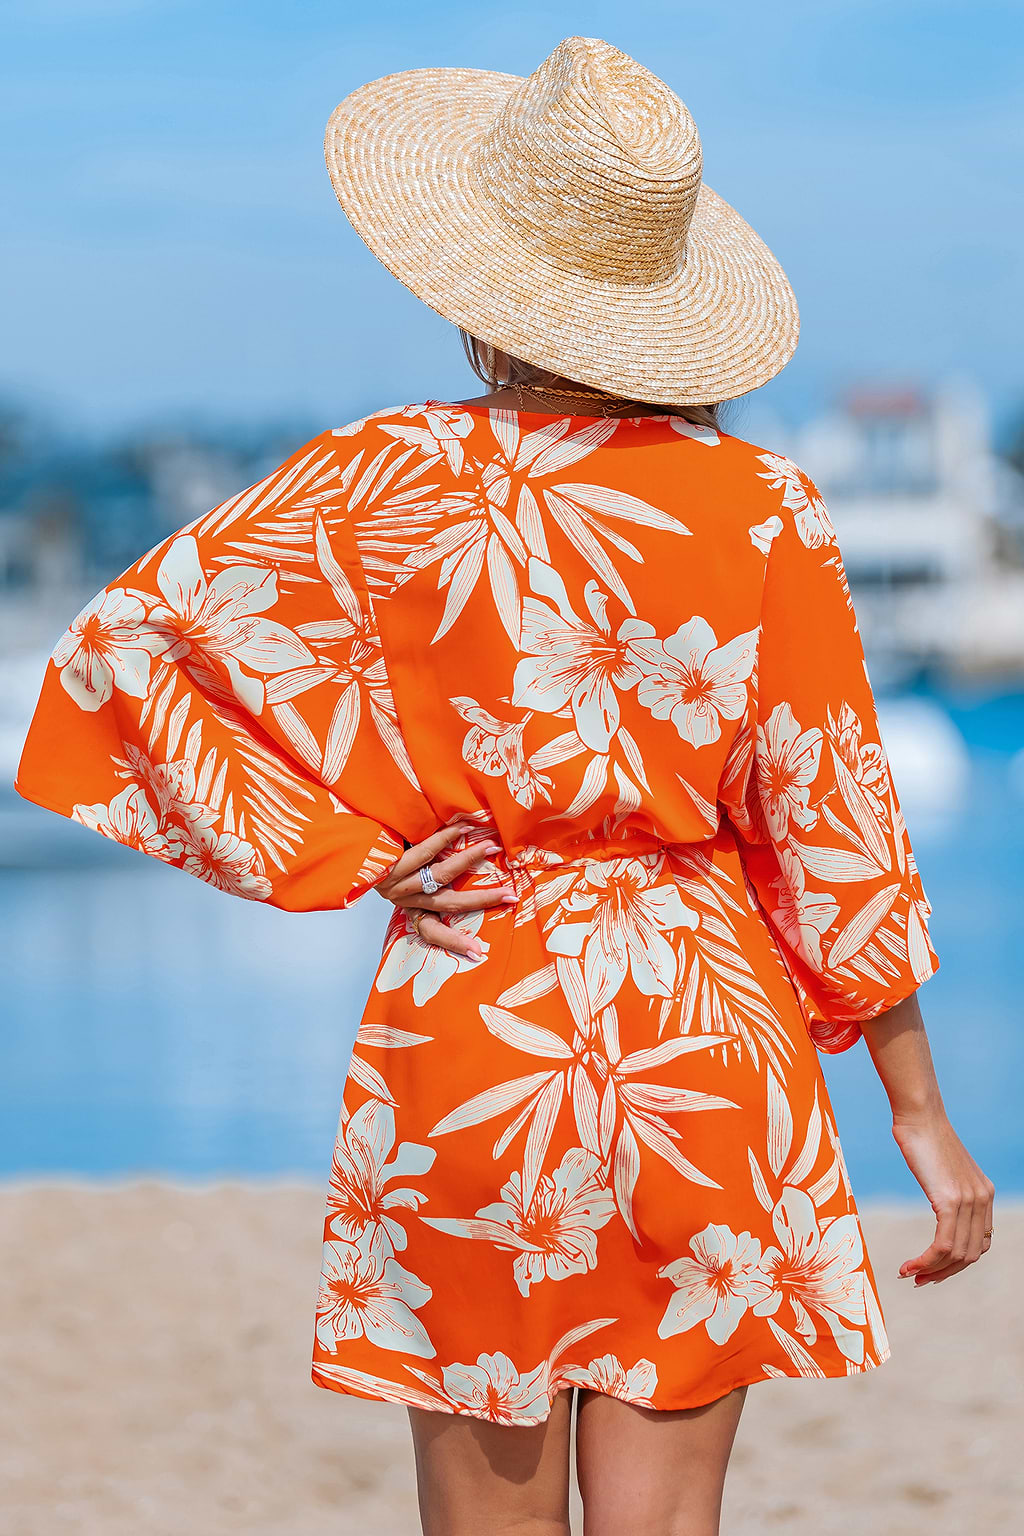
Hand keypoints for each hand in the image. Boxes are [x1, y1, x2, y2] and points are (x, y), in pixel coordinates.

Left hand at [376, 823, 516, 960]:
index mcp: (407, 906)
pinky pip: (424, 851)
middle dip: (482, 901)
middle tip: (510, 896)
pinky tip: (464, 828)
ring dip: (469, 860)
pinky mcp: (390, 863)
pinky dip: (447, 838)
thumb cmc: (379, 857)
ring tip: (492, 847)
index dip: (454, 942)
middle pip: (448, 904)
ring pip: (440, 875)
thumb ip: (424, 879)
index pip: (431, 931)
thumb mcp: (400, 878)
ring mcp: (396, 881)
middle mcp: (403, 898)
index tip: (479, 953)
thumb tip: (465, 867)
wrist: (347, 842)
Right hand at [891, 1106, 994, 1284]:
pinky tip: (909, 1265)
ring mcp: (969, 1201)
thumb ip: (949, 1190)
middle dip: (944, 1273)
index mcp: (984, 1194)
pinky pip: (943, 1245)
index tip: (932, 1269)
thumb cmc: (922, 1137)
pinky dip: (926, 1262)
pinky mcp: (950, 1201)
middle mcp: (982, 1200)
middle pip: (970, 1255)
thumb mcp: (943, 1169)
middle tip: (919, 1280)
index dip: (957, 1263)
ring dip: (931, 1271)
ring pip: (956, 1254)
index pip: (980, 1243)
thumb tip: (941, 1206)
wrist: (919, 1115)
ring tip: (909, 1274)